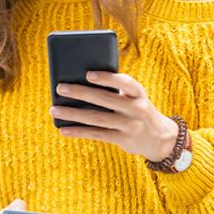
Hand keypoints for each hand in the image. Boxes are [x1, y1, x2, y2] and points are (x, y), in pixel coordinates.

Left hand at [50, 70, 179, 161]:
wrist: (159, 137)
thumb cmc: (138, 111)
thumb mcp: (134, 98)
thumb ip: (116, 91)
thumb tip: (80, 85)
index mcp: (139, 93)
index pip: (125, 82)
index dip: (107, 78)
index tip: (88, 74)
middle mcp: (136, 109)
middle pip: (104, 99)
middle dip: (81, 93)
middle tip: (60, 88)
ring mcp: (130, 125)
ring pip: (97, 118)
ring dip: (73, 113)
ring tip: (54, 109)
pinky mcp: (123, 139)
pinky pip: (97, 134)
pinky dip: (79, 131)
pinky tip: (64, 129)